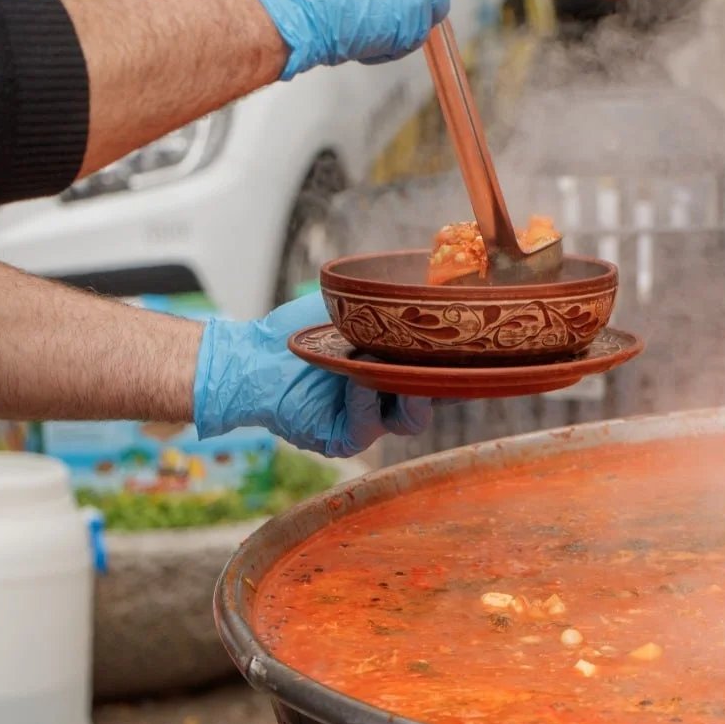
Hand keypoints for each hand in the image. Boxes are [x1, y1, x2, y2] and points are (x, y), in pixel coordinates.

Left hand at [193, 293, 432, 457]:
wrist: (253, 357)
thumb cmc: (296, 331)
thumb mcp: (348, 309)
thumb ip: (385, 305)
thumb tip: (423, 284)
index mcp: (391, 368)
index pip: (433, 371)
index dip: (453, 364)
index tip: (471, 348)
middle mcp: (386, 396)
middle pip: (432, 399)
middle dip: (440, 380)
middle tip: (442, 359)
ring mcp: (367, 420)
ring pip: (410, 421)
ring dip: (407, 392)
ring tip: (391, 365)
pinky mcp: (343, 439)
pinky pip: (368, 427)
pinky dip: (365, 401)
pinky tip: (356, 378)